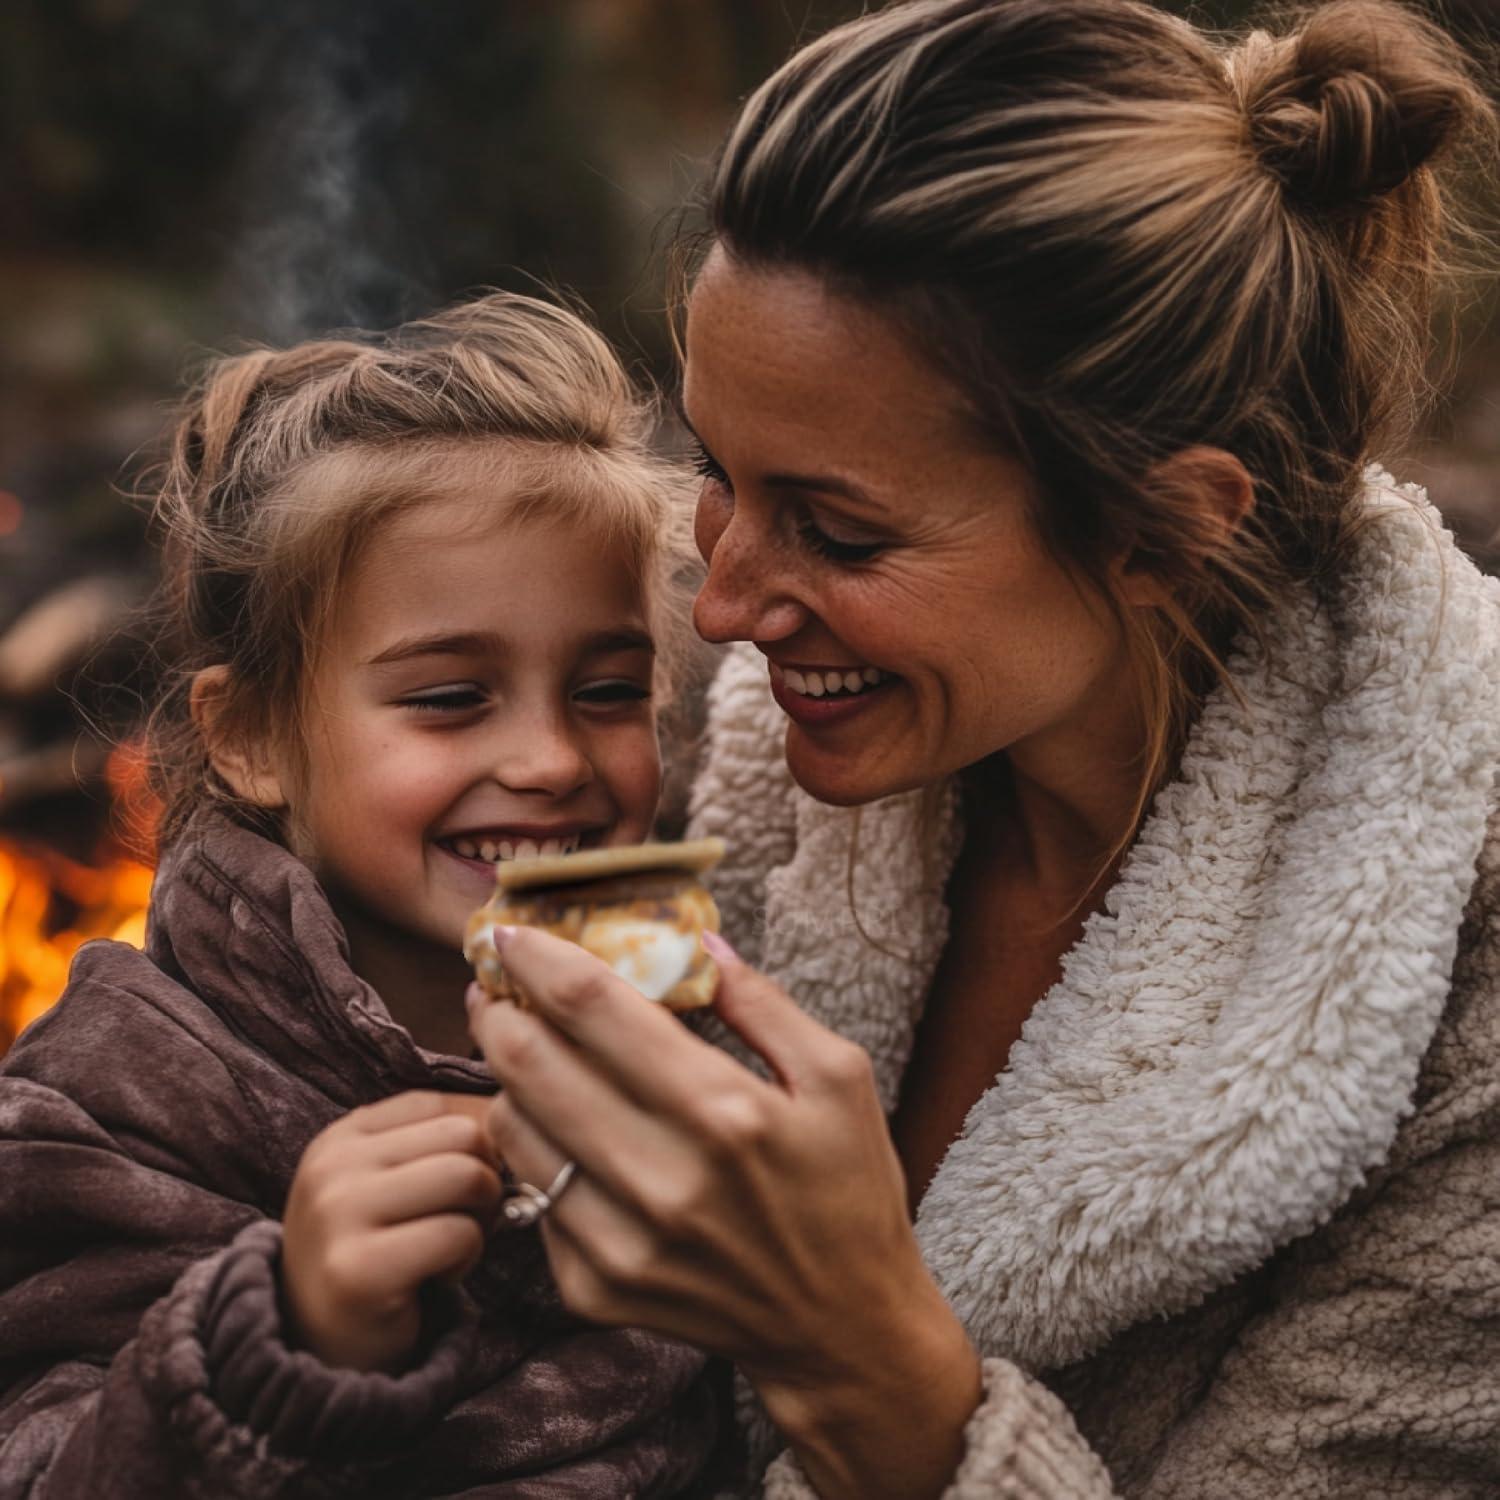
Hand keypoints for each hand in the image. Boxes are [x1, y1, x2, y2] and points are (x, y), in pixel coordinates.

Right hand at [281, 1090, 501, 1372]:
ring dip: (479, 1218)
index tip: (463, 1185)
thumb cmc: (379, 1253)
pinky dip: (466, 1258)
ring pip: (468, 1176)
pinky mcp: (360, 1269)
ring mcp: (339, 1215)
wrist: (324, 1350)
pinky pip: (459, 1235)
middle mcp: (332, 1167)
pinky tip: (434, 1277)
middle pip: (463, 1135)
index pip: (440, 1103)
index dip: (476, 1141)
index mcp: (342, 1137)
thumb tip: (514, 1110)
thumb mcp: (393, 1183)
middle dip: (485, 1177)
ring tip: (447, 1245)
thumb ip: (439, 1140)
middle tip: (462, 1219)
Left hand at [467, 929, 980, 1499]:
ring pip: (514, 1130)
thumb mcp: (838, 1078)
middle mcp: (663, 1180)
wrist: (842, 1330)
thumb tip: (698, 940)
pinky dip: (534, 1148)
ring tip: (523, 1050)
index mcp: (725, 1112)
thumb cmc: (847, 1192)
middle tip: (493, 984)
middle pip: (531, 1066)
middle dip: (497, 1010)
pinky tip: (559, 1128)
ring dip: (506, 1077)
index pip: (594, 1010)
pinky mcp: (597, 1289)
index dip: (538, 960)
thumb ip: (763, 1003)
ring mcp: (622, 1243)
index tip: (511, 932)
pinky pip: (532, 1195)